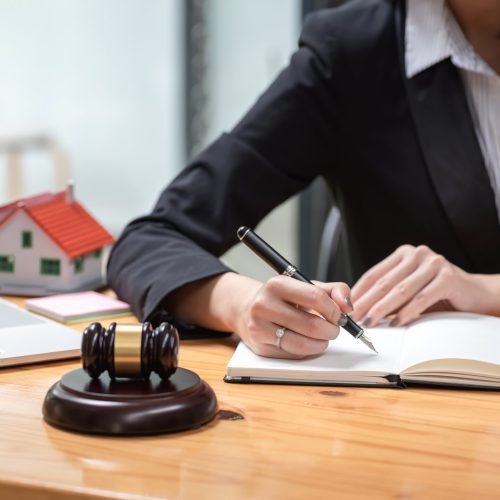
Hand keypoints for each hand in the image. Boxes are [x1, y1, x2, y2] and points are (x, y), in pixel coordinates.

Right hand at [236, 276, 352, 358]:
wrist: (247, 309)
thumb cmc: (282, 298)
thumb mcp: (305, 286)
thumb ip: (333, 291)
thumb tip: (347, 306)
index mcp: (277, 284)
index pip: (315, 297)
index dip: (334, 310)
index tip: (338, 315)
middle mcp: (264, 305)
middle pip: (312, 325)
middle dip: (331, 330)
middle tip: (333, 329)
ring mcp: (260, 328)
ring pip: (303, 344)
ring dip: (322, 343)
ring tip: (322, 337)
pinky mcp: (260, 347)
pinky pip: (294, 354)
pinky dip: (307, 351)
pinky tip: (306, 342)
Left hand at [350, 244, 499, 326]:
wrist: (475, 295)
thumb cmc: (437, 294)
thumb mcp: (409, 290)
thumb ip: (388, 294)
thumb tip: (358, 309)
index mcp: (403, 254)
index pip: (374, 274)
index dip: (358, 293)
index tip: (345, 308)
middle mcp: (417, 254)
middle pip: (384, 282)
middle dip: (366, 302)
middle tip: (353, 318)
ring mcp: (434, 263)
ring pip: (400, 290)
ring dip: (383, 309)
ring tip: (370, 322)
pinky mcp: (448, 277)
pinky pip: (422, 297)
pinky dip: (408, 311)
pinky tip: (397, 323)